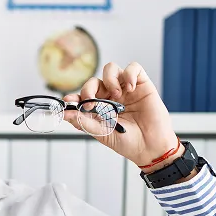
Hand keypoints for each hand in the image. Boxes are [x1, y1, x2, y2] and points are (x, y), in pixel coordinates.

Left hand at [62, 61, 180, 168]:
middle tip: (91, 102)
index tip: (68, 101)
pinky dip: (129, 74)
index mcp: (99, 108)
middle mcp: (111, 96)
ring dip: (109, 79)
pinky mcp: (141, 84)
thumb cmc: (127, 142)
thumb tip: (65, 113)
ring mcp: (125, 89)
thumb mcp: (101, 133)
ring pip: (111, 69)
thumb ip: (83, 121)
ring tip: (115, 95)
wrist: (150, 147)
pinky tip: (130, 88)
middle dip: (88, 88)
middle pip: (94, 81)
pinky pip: (133, 67)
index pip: (83, 95)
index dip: (74, 96)